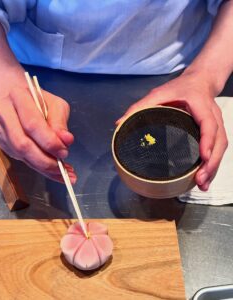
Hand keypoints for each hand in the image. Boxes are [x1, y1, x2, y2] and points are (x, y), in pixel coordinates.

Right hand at [0, 85, 75, 182]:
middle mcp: (4, 114)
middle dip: (45, 160)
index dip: (49, 141)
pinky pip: (23, 160)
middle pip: (22, 144)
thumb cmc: (41, 101)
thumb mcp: (56, 105)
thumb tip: (66, 141)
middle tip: (63, 166)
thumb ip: (60, 122)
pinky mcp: (4, 144)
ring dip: (44, 168)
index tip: (64, 151)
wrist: (19, 100)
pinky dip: (41, 169)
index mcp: (18, 97)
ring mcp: (2, 131)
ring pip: (21, 155)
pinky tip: (56, 172)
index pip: (32, 124)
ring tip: (64, 173)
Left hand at [116, 71, 227, 190]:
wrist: (200, 80)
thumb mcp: (158, 93)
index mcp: (200, 104)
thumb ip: (140, 106)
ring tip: (202, 184)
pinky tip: (205, 177)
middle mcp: (213, 115)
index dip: (207, 140)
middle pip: (219, 140)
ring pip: (221, 147)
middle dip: (211, 162)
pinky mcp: (216, 131)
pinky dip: (213, 164)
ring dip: (213, 167)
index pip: (208, 123)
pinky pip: (219, 148)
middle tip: (200, 179)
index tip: (204, 156)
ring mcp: (217, 124)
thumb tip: (119, 123)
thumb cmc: (180, 87)